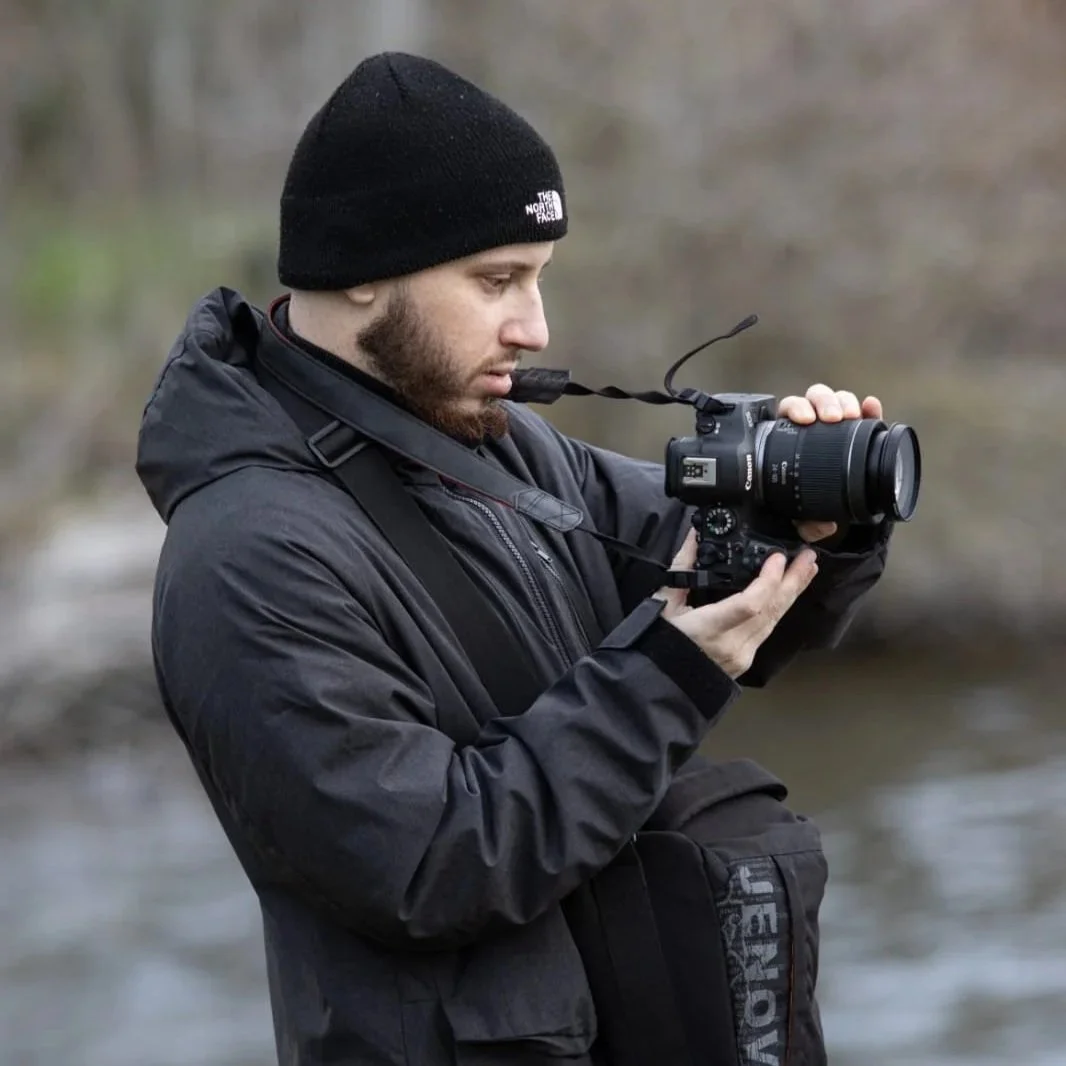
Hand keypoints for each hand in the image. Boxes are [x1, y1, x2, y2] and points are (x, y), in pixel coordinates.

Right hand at [654, 529, 818, 677]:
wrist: (662, 683)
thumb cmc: (658, 642)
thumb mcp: (664, 603)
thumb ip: (683, 567)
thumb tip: (694, 537)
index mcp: (707, 629)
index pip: (749, 605)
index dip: (768, 581)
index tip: (777, 558)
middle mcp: (731, 645)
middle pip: (771, 611)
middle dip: (793, 581)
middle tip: (808, 557)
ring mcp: (742, 655)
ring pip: (774, 620)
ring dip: (792, 593)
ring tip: (806, 569)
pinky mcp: (746, 660)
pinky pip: (767, 630)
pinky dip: (779, 608)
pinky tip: (787, 594)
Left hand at [777, 383, 883, 542]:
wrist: (833, 511)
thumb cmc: (809, 507)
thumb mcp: (802, 518)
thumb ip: (808, 524)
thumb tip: (824, 526)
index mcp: (789, 438)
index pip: (789, 411)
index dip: (795, 408)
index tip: (803, 419)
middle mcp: (813, 426)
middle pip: (814, 399)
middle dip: (823, 402)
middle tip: (831, 418)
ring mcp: (838, 426)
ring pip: (839, 401)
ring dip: (845, 402)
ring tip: (851, 416)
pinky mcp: (863, 431)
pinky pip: (868, 414)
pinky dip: (870, 409)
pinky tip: (871, 407)